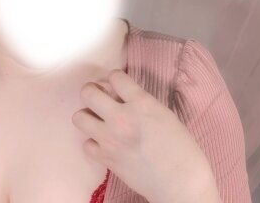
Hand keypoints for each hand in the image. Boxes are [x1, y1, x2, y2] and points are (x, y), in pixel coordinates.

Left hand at [71, 69, 220, 202]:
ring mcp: (110, 139)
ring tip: (98, 119)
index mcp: (141, 103)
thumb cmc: (181, 147)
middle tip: (98, 96)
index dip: (115, 77)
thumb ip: (139, 101)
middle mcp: (121, 118)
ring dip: (88, 115)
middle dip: (92, 90)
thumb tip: (120, 95)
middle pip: (88, 93)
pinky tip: (104, 143)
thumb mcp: (163, 113)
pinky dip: (93, 142)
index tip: (117, 83)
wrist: (180, 183)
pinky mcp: (106, 158)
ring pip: (79, 117)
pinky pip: (86, 144)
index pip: (115, 76)